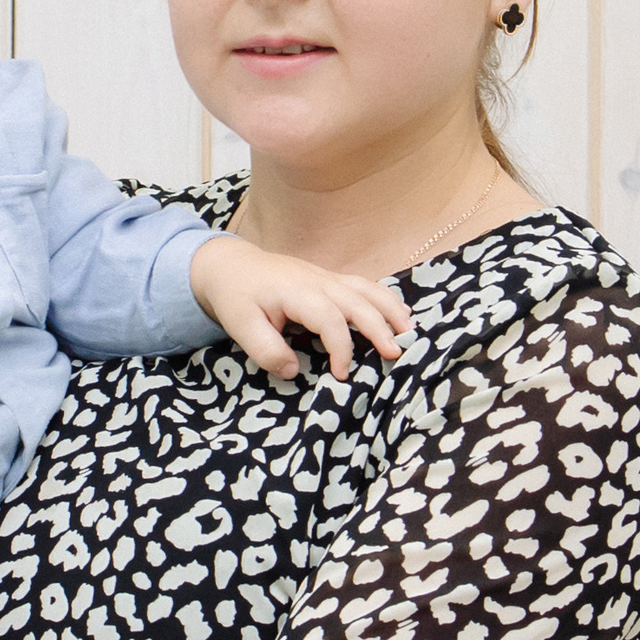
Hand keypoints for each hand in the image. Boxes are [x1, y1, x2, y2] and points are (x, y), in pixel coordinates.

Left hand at [189, 234, 408, 383]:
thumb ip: (265, 350)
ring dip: (391, 309)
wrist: (230, 265)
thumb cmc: (236, 297)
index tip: (342, 375)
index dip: (341, 348)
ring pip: (367, 289)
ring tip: (409, 333)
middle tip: (395, 355)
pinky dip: (385, 299)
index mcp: (296, 292)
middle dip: (379, 328)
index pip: (329, 319)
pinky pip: (364, 286)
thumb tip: (294, 371)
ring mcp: (326, 277)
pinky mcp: (330, 279)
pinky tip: (400, 314)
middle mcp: (318, 281)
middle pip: (358, 302)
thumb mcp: (240, 327)